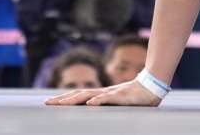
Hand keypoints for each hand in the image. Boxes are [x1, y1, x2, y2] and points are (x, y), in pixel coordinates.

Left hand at [45, 79, 161, 106]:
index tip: (50, 102)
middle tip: (47, 103)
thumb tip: (93, 110)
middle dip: (62, 99)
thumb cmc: (136, 97)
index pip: (78, 95)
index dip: (64, 98)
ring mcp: (111, 93)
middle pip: (78, 94)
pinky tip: (89, 104)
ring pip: (89, 95)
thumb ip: (106, 106)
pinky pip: (108, 98)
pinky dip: (98, 100)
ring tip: (61, 104)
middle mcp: (103, 92)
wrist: (152, 88)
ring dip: (74, 99)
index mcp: (101, 94)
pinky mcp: (121, 96)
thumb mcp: (117, 104)